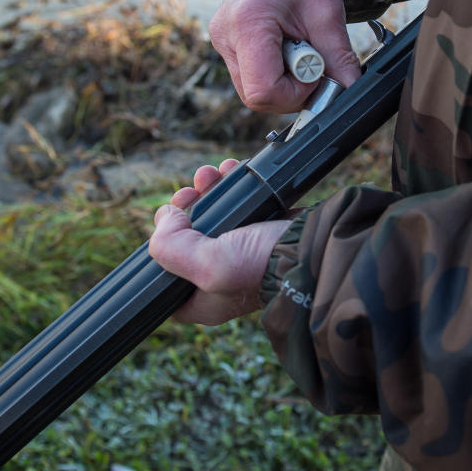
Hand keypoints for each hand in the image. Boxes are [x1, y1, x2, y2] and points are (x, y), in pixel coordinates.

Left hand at [149, 159, 291, 324]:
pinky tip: (229, 171)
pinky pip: (234, 205)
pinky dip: (229, 186)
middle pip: (185, 239)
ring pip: (210, 217)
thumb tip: (166, 218)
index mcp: (202, 300)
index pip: (164, 279)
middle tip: (189, 193)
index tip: (166, 223)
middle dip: (184, 209)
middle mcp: (218, 277)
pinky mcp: (257, 230)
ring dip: (206, 190)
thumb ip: (172, 247)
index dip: (158, 249)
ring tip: (210, 174)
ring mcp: (239, 253)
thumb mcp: (208, 265)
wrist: (313, 248)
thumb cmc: (262, 267)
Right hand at [209, 0, 360, 112]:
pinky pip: (250, 78)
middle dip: (291, 90)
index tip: (315, 72)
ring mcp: (221, 42)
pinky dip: (275, 74)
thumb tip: (349, 92)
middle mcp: (225, 36)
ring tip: (299, 51)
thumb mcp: (328, 15)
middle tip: (312, 61)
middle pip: (256, 96)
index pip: (264, 90)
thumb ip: (339, 59)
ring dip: (284, 83)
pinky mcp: (226, 45)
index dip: (296, 93)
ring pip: (253, 91)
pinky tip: (286, 50)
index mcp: (248, 23)